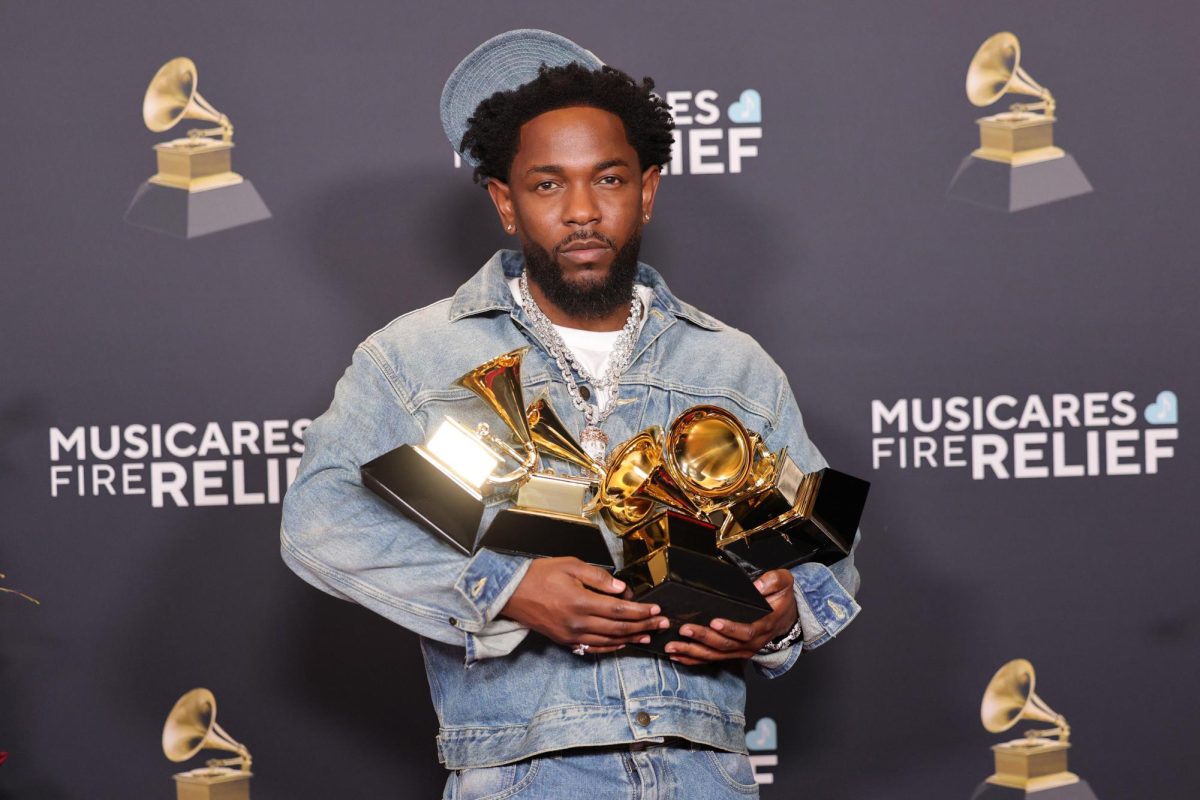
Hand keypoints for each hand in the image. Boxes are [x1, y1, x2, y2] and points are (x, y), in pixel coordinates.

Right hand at [500, 557, 669, 653]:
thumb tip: (622, 589)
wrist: (512, 593)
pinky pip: (593, 648)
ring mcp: (571, 635)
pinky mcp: (565, 641)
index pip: (620, 611)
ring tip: (649, 636)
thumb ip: (598, 577)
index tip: (657, 610)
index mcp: (581, 602)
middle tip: (662, 624)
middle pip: (619, 629)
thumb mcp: (570, 565)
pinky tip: (623, 643)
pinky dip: (611, 647)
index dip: (641, 612)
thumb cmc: (540, 575)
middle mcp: (578, 623)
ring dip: (632, 639)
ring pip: (609, 641)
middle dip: (644, 627)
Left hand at [664, 569, 797, 664]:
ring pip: (716, 655)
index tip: (714, 622)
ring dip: (693, 651)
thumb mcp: (784, 583)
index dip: (731, 628)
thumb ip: (773, 581)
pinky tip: (677, 656)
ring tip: (673, 645)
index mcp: (764, 625)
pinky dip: (694, 659)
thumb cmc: (781, 600)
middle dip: (703, 638)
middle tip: (685, 629)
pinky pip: (712, 659)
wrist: (787, 619)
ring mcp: (742, 650)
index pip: (746, 631)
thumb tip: (757, 585)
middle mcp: (751, 643)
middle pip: (725, 645)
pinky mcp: (733, 653)